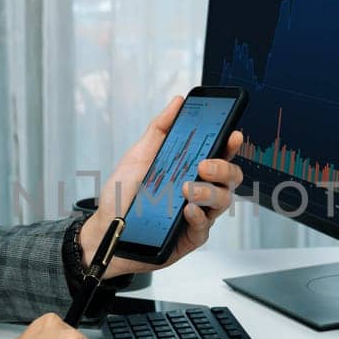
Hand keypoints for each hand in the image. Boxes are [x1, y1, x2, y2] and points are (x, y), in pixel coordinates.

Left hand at [83, 95, 244, 275]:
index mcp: (190, 168)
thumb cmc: (123, 194)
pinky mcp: (191, 236)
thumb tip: (178, 102)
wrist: (106, 229)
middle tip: (204, 165)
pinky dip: (198, 216)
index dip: (231, 143)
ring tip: (187, 189)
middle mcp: (199, 189)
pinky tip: (187, 210)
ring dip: (209, 192)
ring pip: (223, 201)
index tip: (232, 135)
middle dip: (224, 168)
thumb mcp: (138, 156)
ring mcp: (198, 213)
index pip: (220, 153)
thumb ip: (160, 129)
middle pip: (230, 177)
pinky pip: (205, 226)